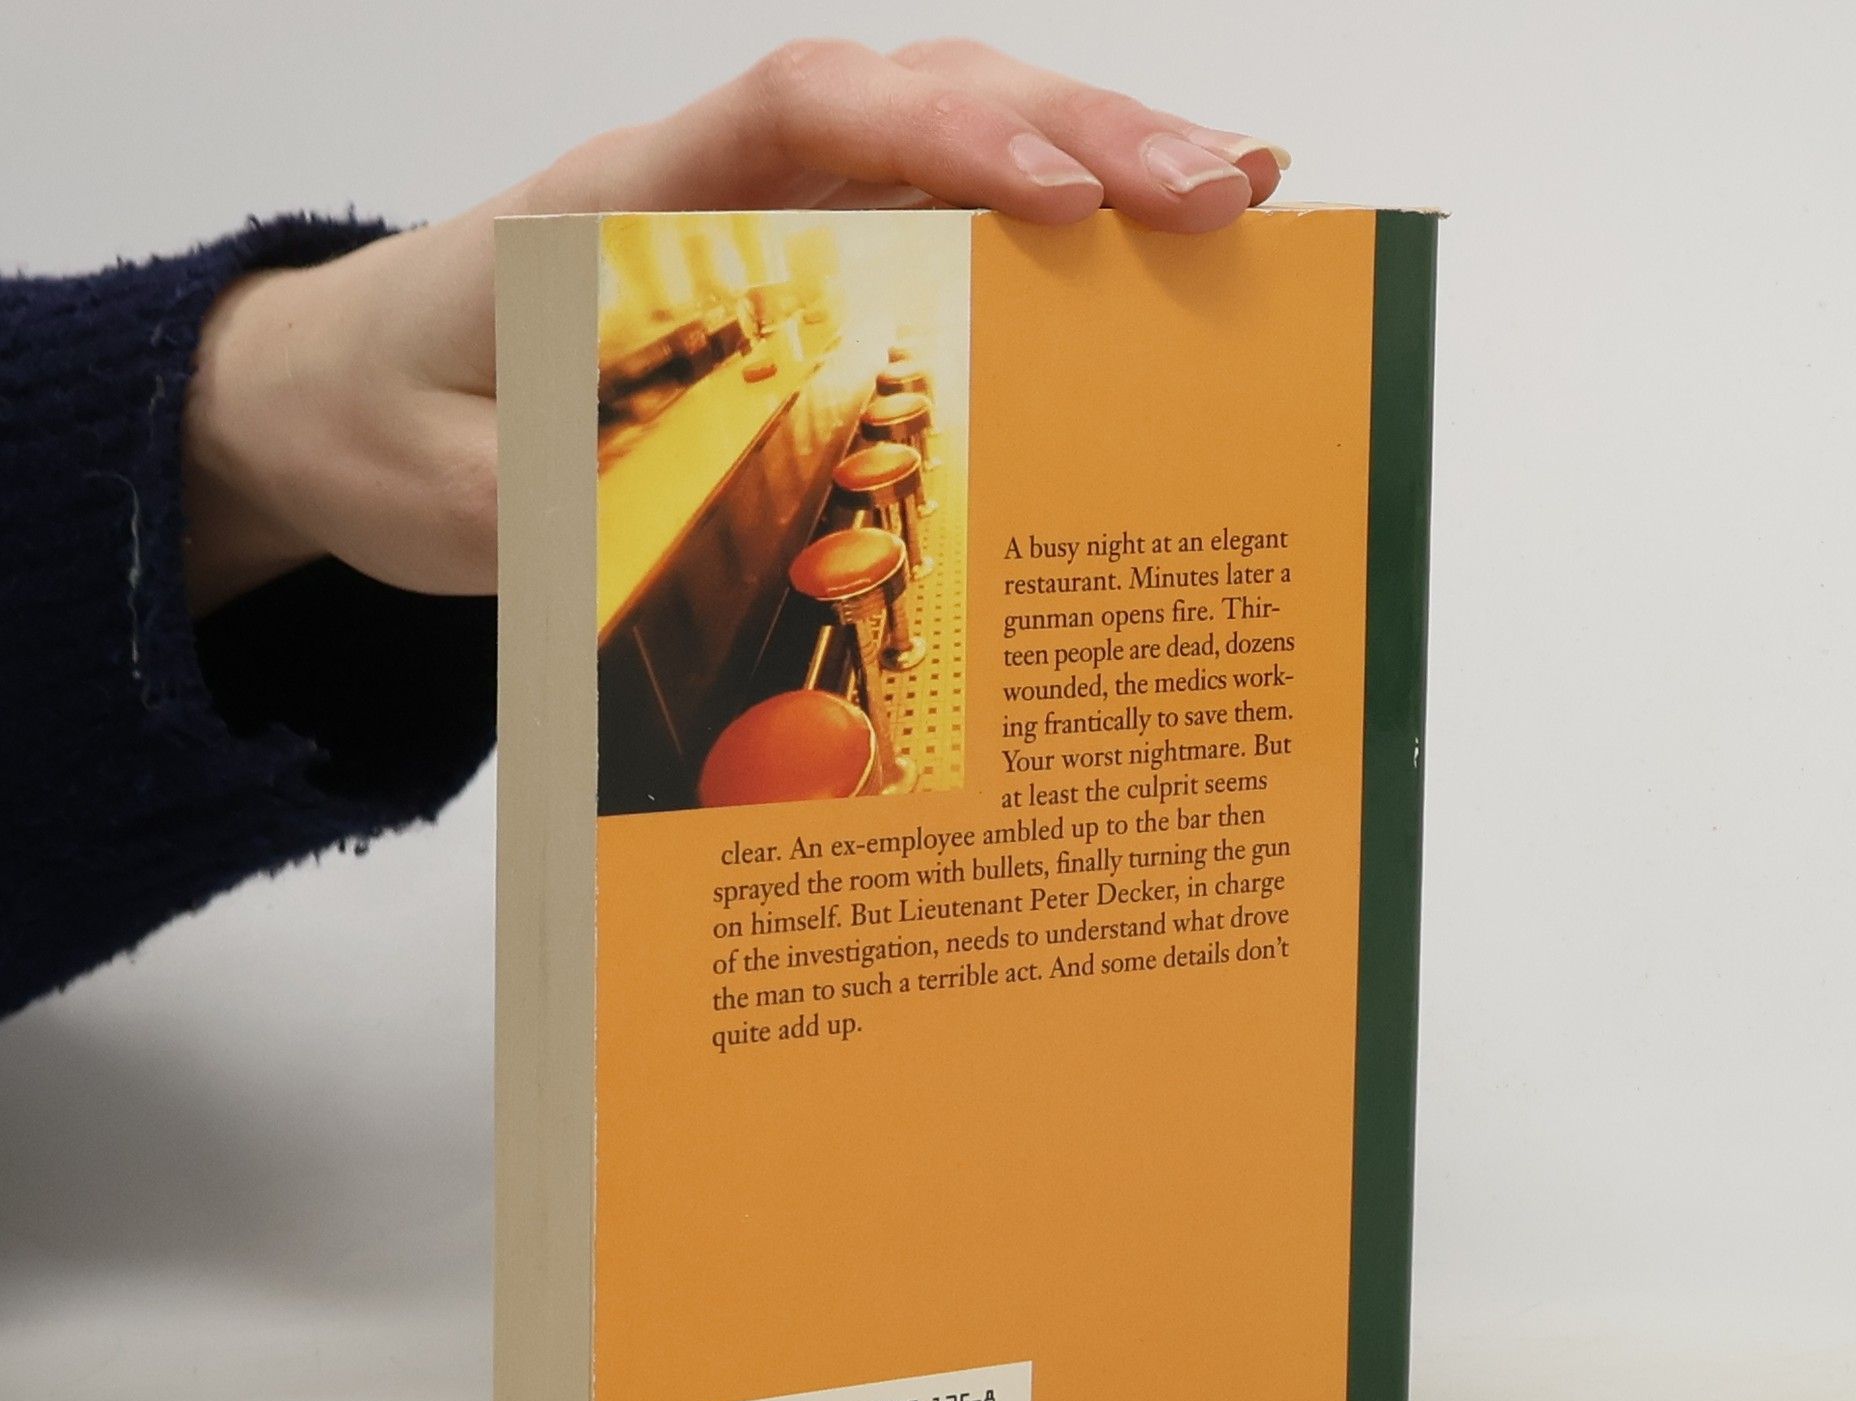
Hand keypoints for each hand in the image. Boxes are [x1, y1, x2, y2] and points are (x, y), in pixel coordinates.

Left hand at [182, 39, 1286, 615]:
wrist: (339, 407)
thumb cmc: (382, 422)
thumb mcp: (440, 490)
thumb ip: (550, 508)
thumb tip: (690, 554)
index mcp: (619, 203)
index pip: (792, 115)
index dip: (934, 134)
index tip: (1058, 196)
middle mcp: (711, 187)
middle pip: (910, 106)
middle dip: (1074, 134)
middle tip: (1222, 186)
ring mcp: (761, 227)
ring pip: (944, 153)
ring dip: (1090, 170)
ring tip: (1232, 203)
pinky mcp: (792, 281)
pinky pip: (930, 237)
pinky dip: (1037, 245)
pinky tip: (1136, 269)